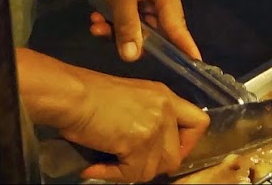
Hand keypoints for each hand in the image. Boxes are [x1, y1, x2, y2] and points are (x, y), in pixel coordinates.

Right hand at [55, 69, 208, 182]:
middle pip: (175, 156)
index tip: (166, 152)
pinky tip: (94, 168)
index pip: (199, 123)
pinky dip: (112, 176)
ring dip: (130, 172)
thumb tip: (151, 150)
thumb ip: (149, 117)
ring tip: (107, 164)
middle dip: (153, 166)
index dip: (186, 144)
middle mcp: (165, 109)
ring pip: (152, 170)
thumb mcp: (132, 98)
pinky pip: (131, 174)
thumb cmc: (90, 95)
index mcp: (165, 96)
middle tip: (131, 164)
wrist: (72, 96)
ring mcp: (154, 126)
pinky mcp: (138, 142)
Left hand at [78, 0, 199, 62]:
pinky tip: (95, 18)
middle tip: (107, 36)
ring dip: (115, 28)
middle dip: (131, 36)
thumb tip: (133, 58)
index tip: (196, 66)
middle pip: (153, 28)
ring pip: (135, 24)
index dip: (184, 46)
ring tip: (96, 25)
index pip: (178, 25)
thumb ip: (128, 26)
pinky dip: (111, 20)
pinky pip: (124, 15)